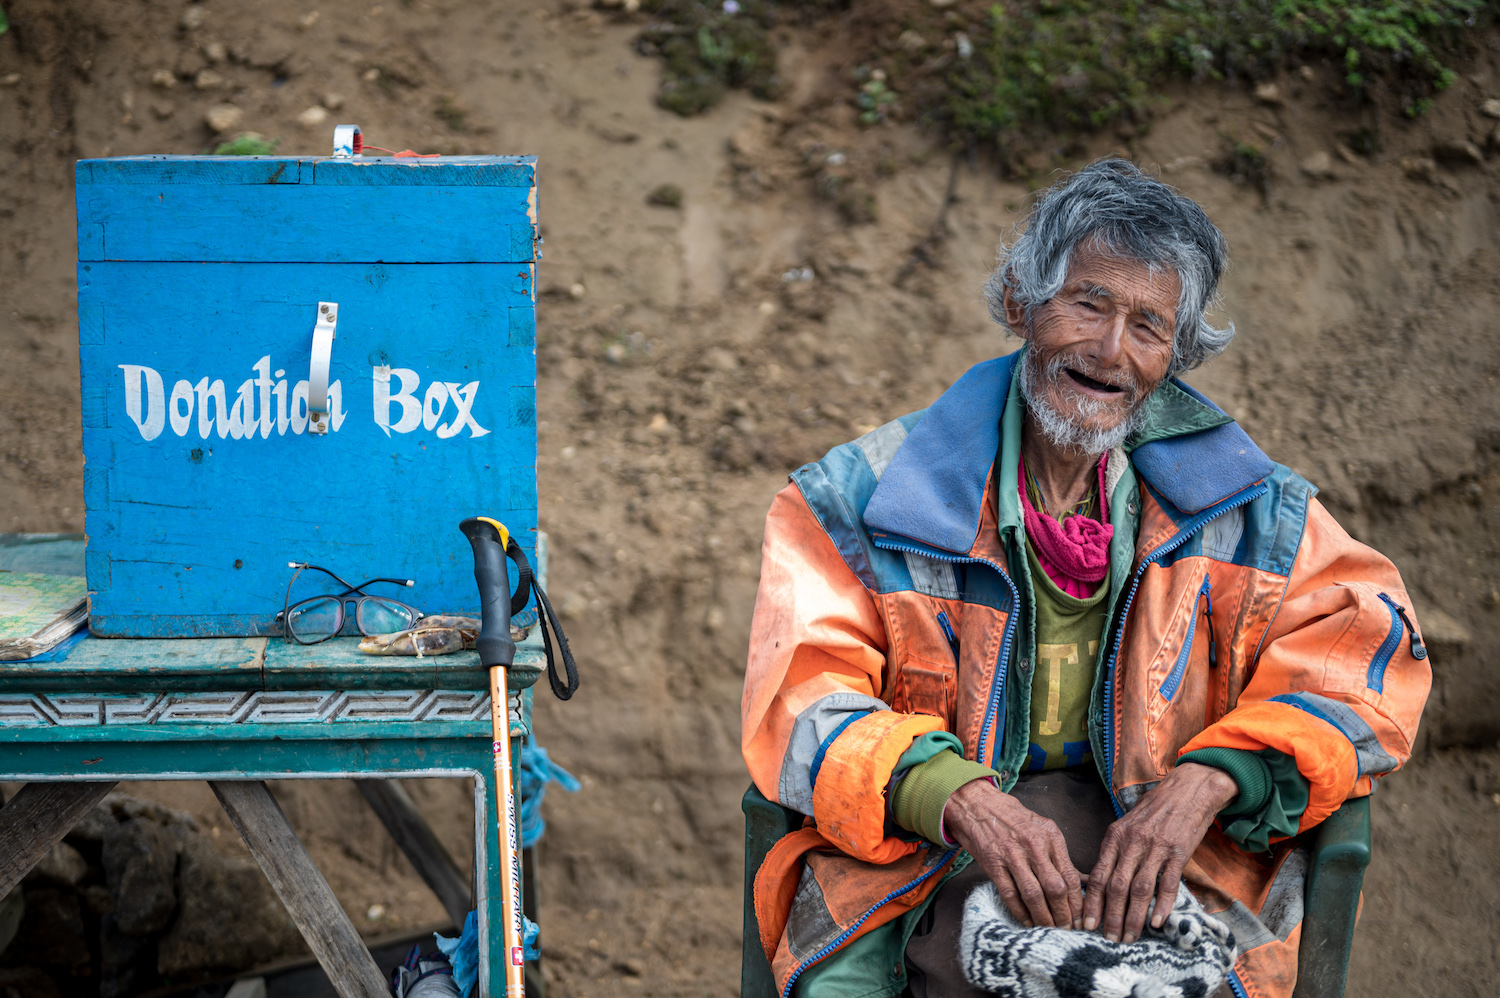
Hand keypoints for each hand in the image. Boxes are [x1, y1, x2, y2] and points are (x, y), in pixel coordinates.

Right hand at [943, 778, 1083, 928]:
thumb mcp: (1042, 828)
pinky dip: (1020, 912)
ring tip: (1049, 929)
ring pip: (1034, 894)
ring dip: (1043, 917)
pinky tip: (1027, 921)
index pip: (1070, 877)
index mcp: (1051, 837)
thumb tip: (1081, 881)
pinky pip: (1010, 894)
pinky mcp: (993, 863)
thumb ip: (1060, 854)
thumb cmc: (1013, 819)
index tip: (1080, 919)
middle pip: (1055, 888)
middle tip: (1066, 930)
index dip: (1077, 903)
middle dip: (1063, 915)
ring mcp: (1012, 855)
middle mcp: (1034, 845)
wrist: (978, 804)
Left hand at [1083, 762, 1237, 943]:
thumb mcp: (1127, 826)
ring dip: (1134, 917)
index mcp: (1115, 837)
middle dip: (1110, 916)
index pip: (1098, 875)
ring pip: (1139, 889)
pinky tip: (1157, 922)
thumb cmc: (1154, 811)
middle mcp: (1132, 843)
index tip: (1086, 924)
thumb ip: (1115, 851)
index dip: (1091, 903)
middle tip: (1108, 939)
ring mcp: (1155, 848)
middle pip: (1116, 886)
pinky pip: (1168, 883)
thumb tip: (1099, 883)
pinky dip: (1162, 904)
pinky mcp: (1178, 852)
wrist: (1186, 791)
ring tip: (1129, 937)